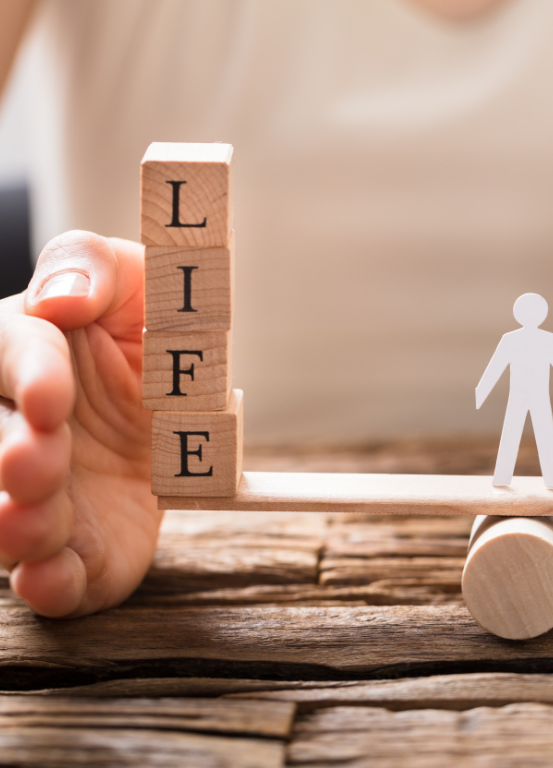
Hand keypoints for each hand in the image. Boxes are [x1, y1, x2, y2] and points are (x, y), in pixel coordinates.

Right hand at [0, 231, 159, 616]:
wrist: (184, 416)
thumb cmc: (151, 342)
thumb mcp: (139, 283)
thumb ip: (98, 268)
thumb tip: (63, 299)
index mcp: (33, 358)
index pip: (12, 358)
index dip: (31, 378)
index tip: (52, 398)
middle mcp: (24, 432)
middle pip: (0, 447)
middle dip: (15, 459)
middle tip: (39, 465)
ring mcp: (47, 497)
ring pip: (11, 519)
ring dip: (18, 526)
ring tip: (34, 527)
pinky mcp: (81, 549)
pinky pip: (55, 576)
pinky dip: (51, 582)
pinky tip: (53, 579)